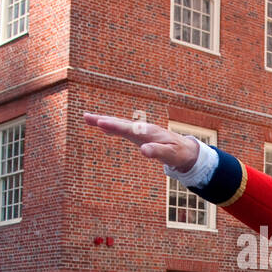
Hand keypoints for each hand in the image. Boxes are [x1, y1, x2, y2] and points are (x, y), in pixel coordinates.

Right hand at [83, 114, 198, 171]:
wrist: (186, 149)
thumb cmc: (178, 153)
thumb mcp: (170, 155)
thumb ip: (157, 152)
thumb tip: (143, 150)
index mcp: (148, 133)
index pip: (128, 128)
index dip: (113, 126)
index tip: (100, 122)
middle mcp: (142, 128)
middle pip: (119, 123)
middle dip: (102, 120)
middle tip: (85, 116)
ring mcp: (140, 130)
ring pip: (119, 124)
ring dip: (103, 121)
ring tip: (87, 118)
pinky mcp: (139, 134)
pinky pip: (122, 129)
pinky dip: (111, 127)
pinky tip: (102, 127)